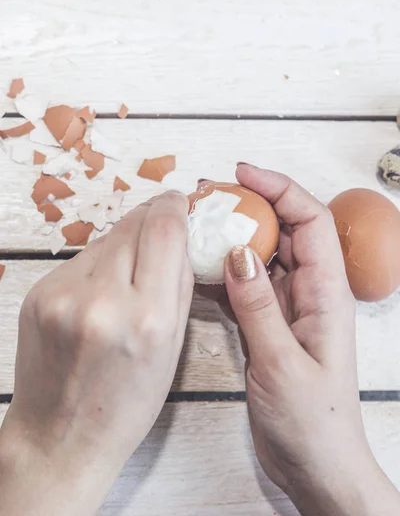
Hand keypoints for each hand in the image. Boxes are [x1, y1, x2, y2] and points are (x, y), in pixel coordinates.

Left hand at [0, 191, 193, 515]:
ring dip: (124, 243)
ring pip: (105, 238)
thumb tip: (179, 235)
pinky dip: (97, 264)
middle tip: (162, 220)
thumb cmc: (125, 405)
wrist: (59, 437)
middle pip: (133, 224)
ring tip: (129, 273)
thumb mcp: (172, 349)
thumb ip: (179, 284)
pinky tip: (100, 291)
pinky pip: (80, 260)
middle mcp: (103, 301)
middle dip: (151, 217)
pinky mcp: (39, 294)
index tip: (178, 199)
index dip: (173, 206)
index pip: (164, 230)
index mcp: (148, 319)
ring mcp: (63, 295)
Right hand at [224, 164, 399, 515]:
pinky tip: (195, 268)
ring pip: (260, 256)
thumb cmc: (313, 421)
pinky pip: (245, 287)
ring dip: (232, 237)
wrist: (316, 466)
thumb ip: (259, 305)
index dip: (280, 189)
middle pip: (284, 231)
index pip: (310, 221)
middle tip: (208, 195)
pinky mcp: (268, 324)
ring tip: (196, 223)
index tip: (243, 174)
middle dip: (250, 205)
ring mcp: (287, 307)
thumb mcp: (281, 363)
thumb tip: (238, 251)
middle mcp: (309, 292)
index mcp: (326, 293)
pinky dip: (222, 273)